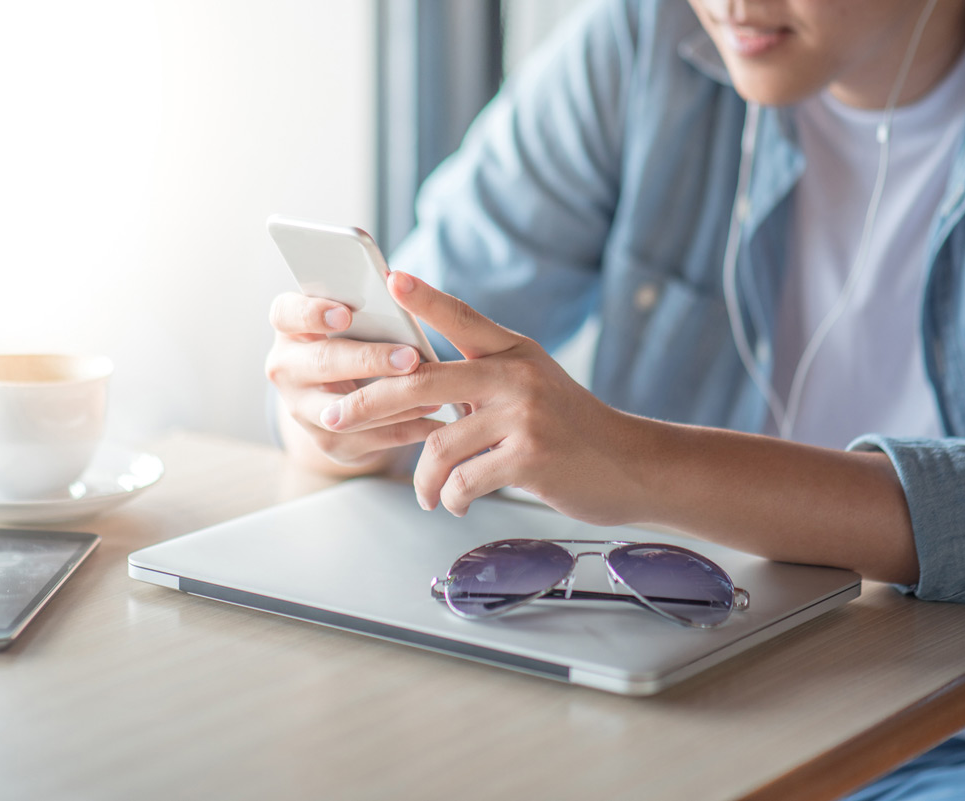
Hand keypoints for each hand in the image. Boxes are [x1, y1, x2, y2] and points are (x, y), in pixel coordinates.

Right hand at [265, 291, 446, 467]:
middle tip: (409, 358)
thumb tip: (403, 288)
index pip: (286, 314)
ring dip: (391, 402)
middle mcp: (286, 368)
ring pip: (343, 409)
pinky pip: (368, 437)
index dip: (312, 313)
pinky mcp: (327, 441)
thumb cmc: (355, 340)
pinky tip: (434, 421)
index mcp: (290, 328)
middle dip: (369, 360)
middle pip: (322, 362)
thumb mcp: (353, 320)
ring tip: (432, 393)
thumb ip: (368, 307)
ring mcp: (301, 409)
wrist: (343, 396)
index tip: (345, 315)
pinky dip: (404, 428)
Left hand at [319, 272, 648, 520]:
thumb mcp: (532, 385)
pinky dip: (452, 498)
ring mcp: (524, 414)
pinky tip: (456, 503)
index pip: (462, 316)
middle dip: (367, 402)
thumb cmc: (572, 429)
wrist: (631, 465)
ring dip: (423, 479)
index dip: (425, 297)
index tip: (390, 278)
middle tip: (334, 419)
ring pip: (439, 444)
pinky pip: (465, 480)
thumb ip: (483, 379)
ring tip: (426, 494)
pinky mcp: (530, 457)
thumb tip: (416, 387)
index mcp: (514, 351)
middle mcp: (516, 374)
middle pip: (421, 381)